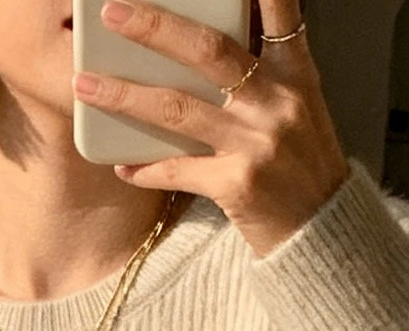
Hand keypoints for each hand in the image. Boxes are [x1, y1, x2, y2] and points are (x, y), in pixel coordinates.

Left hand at [73, 0, 350, 257]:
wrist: (322, 231)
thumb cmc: (303, 167)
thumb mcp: (298, 107)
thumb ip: (264, 73)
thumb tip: (208, 46)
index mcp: (295, 74)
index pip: (279, 14)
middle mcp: (277, 102)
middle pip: (207, 52)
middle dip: (155, 28)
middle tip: (113, 13)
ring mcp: (257, 143)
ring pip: (179, 108)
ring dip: (125, 96)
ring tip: (86, 84)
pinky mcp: (238, 184)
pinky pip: (178, 169)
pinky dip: (146, 167)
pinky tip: (121, 165)